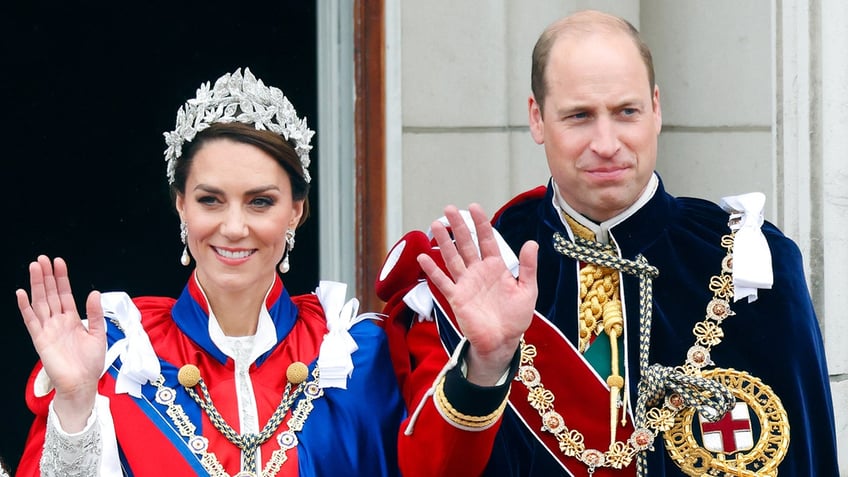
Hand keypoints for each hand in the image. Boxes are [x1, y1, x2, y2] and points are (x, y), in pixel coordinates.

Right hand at [16, 255, 105, 431]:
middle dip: (46, 276)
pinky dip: (25, 307)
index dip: (61, 278)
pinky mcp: (40, 340)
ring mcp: (48, 329)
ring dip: (36, 285)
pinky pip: (31, 321)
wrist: (83, 384)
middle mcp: (58, 322)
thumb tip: (94, 293)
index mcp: (71, 319)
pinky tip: (22, 293)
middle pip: (50, 294)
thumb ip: (95, 314)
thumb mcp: (98, 334)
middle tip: (42, 258)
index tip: (59, 262)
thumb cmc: (90, 363)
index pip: (64, 293)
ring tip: (34, 267)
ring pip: (40, 302)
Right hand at [418, 204, 537, 385]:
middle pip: (467, 244)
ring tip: (435, 224)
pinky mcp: (456, 297)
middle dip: (459, 227)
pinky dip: (432, 270)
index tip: (474, 207)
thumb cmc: (516, 317)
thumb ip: (528, 267)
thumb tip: (532, 242)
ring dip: (444, 242)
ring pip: (452, 258)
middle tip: (449, 209)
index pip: (487, 240)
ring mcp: (466, 283)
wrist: (503, 342)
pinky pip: (442, 281)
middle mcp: (479, 272)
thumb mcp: (527, 290)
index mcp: (496, 267)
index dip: (481, 224)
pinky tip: (423, 257)